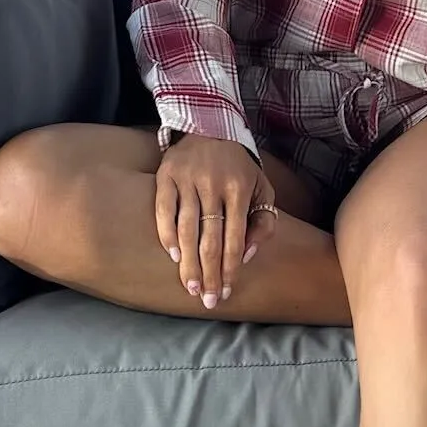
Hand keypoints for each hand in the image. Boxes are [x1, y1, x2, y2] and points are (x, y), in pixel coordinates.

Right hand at [155, 134, 276, 309]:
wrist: (210, 126)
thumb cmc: (240, 167)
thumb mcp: (262, 188)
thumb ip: (263, 223)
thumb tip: (245, 256)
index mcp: (239, 189)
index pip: (234, 239)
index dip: (230, 269)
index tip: (226, 292)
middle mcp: (213, 184)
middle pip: (210, 239)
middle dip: (209, 274)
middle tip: (207, 300)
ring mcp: (188, 179)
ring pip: (187, 229)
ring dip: (188, 263)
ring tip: (190, 287)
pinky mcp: (166, 174)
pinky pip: (163, 210)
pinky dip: (167, 234)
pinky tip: (173, 256)